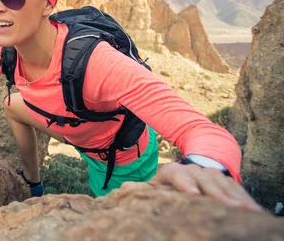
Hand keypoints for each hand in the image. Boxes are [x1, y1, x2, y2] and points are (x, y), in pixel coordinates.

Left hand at [121, 162, 262, 211]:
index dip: (185, 184)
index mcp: (173, 172)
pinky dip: (244, 198)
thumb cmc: (167, 184)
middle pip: (205, 180)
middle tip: (227, 206)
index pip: (178, 175)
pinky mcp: (225, 181)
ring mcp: (210, 174)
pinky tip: (253, 210)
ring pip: (223, 184)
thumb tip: (122, 191)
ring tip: (245, 210)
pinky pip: (236, 189)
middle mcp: (193, 170)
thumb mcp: (154, 185)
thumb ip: (142, 189)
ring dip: (234, 197)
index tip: (192, 195)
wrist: (190, 164)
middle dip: (216, 193)